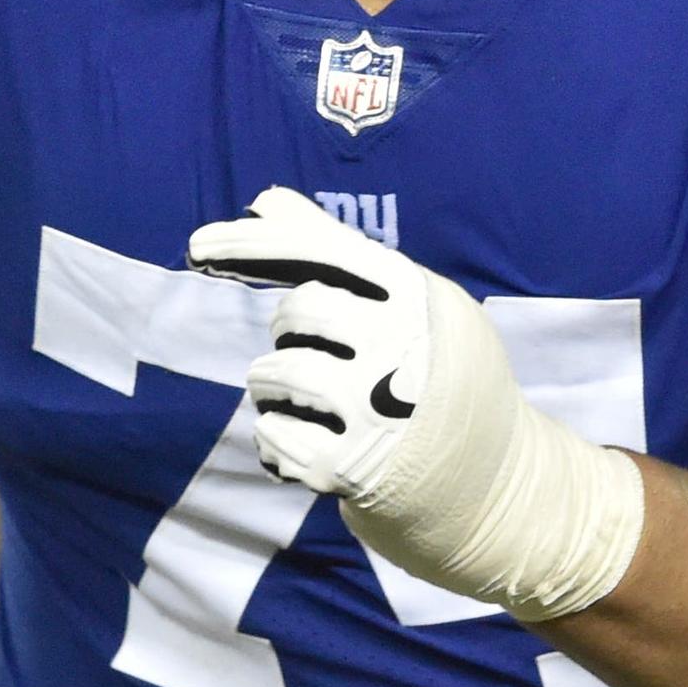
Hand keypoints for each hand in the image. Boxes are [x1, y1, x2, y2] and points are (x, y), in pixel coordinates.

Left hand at [186, 188, 642, 621]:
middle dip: (290, 332)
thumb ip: (337, 255)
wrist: (491, 485)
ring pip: (273, 374)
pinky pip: (270, 434)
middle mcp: (402, 346)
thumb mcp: (408, 306)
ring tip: (313, 402)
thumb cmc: (434, 375)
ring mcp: (377, 410)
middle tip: (320, 354)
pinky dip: (276, 438)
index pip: (321, 249)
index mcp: (419, 296)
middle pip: (296, 312)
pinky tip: (310, 441)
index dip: (251, 243)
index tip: (196, 246)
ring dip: (275, 387)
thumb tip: (264, 201)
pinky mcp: (352, 470)